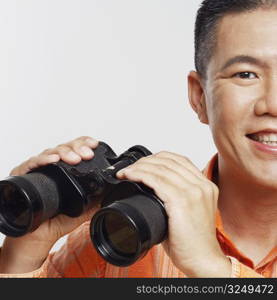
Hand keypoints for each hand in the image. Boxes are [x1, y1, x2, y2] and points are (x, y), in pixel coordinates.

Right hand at [0, 136, 98, 273]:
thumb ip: (95, 201)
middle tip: (87, 154)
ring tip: (75, 158)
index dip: (85, 144)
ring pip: (52, 152)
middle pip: (65, 148)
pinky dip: (44, 159)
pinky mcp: (24, 174)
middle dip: (78, 148)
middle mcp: (52, 166)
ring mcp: (39, 169)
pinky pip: (33, 163)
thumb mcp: (82, 209)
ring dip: (65, 153)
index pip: (75, 149)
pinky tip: (53, 160)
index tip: (93, 145)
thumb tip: (111, 193)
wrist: (38, 236)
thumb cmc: (56, 220)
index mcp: (66, 169)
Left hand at [116, 151, 230, 276]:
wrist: (203, 260)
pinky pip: (156, 181)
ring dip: (139, 167)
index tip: (143, 163)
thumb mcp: (189, 211)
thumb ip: (177, 196)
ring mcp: (193, 192)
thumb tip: (153, 189)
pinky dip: (140, 175)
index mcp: (205, 185)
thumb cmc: (194, 241)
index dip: (157, 157)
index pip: (179, 160)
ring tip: (126, 172)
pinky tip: (130, 176)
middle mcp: (201, 185)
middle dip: (144, 161)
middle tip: (130, 168)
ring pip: (160, 168)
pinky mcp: (182, 202)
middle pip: (168, 161)